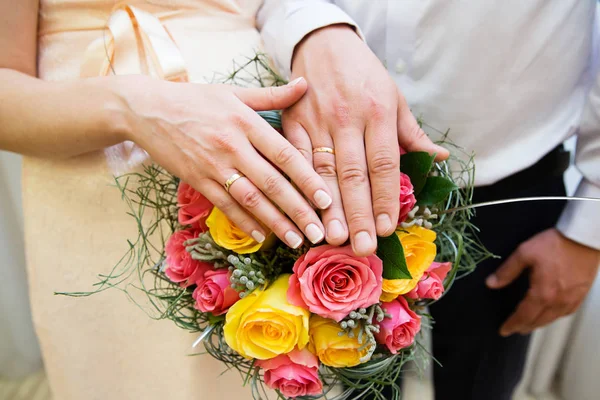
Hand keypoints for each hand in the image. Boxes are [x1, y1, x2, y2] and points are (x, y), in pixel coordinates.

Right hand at [115, 76, 332, 248]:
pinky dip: (244, 222)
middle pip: (272, 183)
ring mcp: (213, 166)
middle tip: (319, 232)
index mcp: (246, 122)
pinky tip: (262, 237)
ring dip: (275, 222)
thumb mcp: (234, 92)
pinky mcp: (197, 180)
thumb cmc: (195, 99)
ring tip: (296, 240)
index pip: (285, 154)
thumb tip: (305, 84)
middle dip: (298, 210)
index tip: (326, 200)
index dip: (308, 179)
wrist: (146, 109)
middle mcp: (232, 146)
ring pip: (250, 199)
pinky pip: (225, 205)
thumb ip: (272, 95)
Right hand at [284, 25, 448, 255]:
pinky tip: (301, 210)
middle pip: (354, 173)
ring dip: (327, 207)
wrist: (323, 44)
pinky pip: (295, 159)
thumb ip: (412, 132)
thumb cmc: (364, 74)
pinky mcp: (292, 122)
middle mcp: (347, 118)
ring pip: (322, 171)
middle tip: (362, 246)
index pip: (384, 163)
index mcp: (377, 112)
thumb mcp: (394, 96)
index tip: (387, 228)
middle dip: (358, 213)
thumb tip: (439, 159)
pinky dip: (298, 186)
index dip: (386, 198)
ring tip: (331, 237)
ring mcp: (317, 120)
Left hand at [486, 228, 599, 335]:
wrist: (583, 238)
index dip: (512, 324)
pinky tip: (551, 314)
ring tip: (529, 325)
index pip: (523, 315)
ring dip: (539, 324)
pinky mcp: (581, 293)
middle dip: (524, 327)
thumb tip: (491, 283)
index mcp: (542, 293)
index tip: (504, 330)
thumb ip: (507, 271)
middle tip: (514, 330)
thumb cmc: (555, 244)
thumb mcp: (525, 253)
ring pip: (553, 319)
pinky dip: (555, 317)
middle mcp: (558, 300)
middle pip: (538, 321)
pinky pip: (566, 312)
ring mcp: (572, 298)